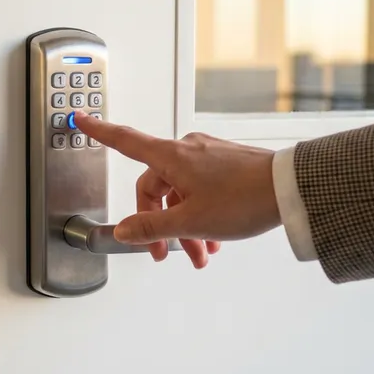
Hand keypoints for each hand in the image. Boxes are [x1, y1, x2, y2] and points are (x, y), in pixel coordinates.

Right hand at [72, 112, 281, 268]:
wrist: (292, 189)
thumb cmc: (246, 198)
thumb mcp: (191, 221)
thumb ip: (152, 227)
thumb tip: (125, 230)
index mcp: (171, 157)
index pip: (124, 140)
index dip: (99, 131)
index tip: (81, 119)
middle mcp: (186, 150)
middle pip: (155, 186)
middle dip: (156, 222)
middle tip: (161, 251)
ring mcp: (207, 156)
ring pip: (181, 193)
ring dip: (184, 226)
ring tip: (198, 254)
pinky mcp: (226, 164)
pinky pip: (201, 190)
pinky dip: (201, 214)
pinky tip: (214, 239)